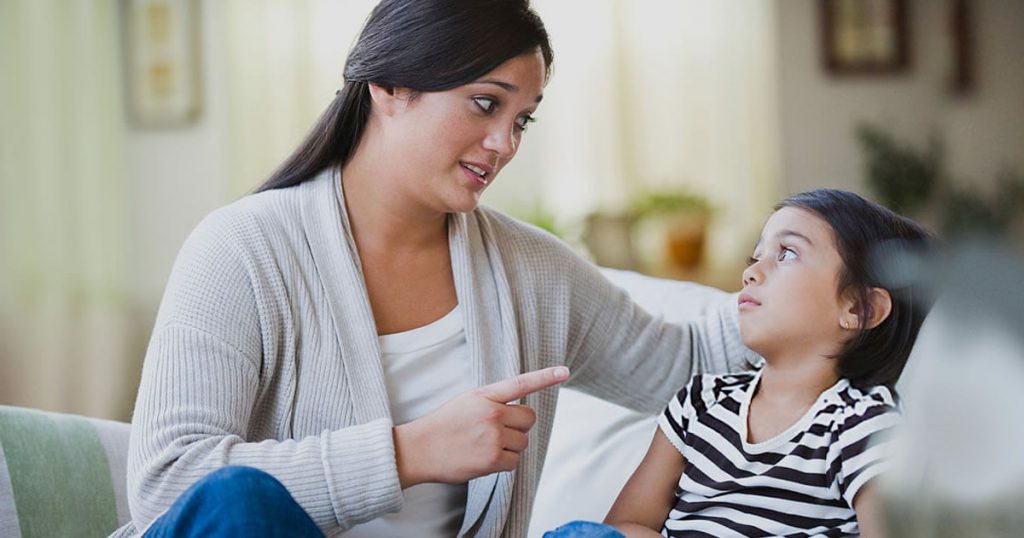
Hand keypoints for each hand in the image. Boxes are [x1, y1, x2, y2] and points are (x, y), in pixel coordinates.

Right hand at [393, 366, 568, 487]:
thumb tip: (519, 413)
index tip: (564, 371)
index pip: (520, 383)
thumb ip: (492, 401)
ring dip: (510, 446)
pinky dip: (504, 462)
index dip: (544, 377)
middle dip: (518, 426)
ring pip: (523, 442)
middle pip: (529, 419)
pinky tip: (485, 459)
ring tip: (485, 446)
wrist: (418, 450)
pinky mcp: (491, 459)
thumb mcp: (466, 402)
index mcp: (484, 396)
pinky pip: (514, 461)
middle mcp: (491, 414)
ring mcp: (492, 437)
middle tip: (497, 431)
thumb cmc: (443, 426)